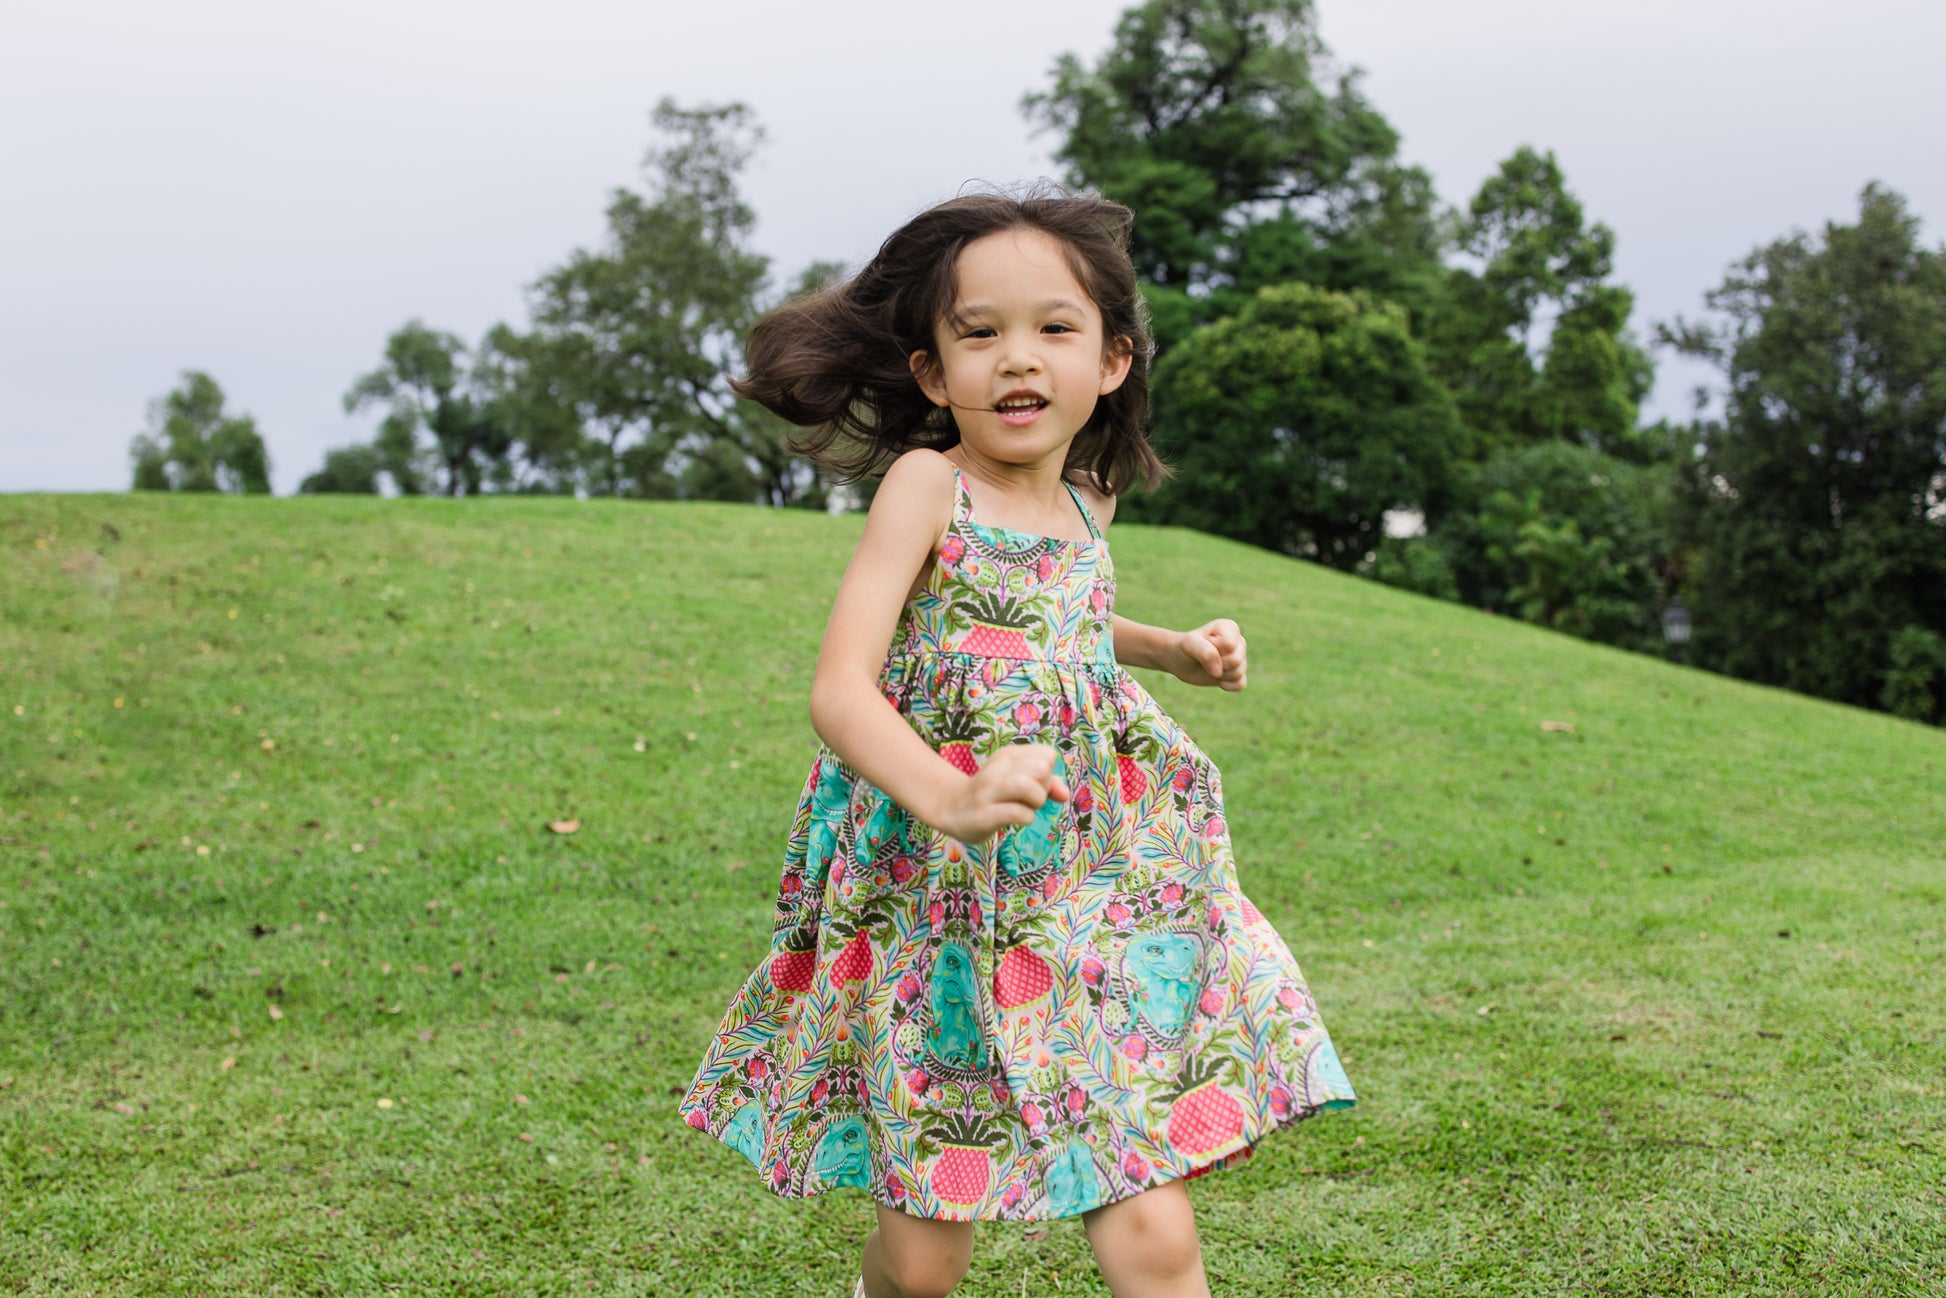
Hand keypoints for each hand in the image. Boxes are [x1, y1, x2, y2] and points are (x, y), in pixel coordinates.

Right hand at [929, 743, 1069, 844]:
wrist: (951, 808)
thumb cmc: (993, 795)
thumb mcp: (1019, 781)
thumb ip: (1047, 784)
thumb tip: (1065, 795)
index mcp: (1007, 755)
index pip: (1047, 754)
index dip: (1048, 772)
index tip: (1035, 784)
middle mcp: (997, 768)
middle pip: (1040, 767)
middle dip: (1045, 786)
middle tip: (1032, 798)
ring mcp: (988, 791)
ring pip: (1027, 785)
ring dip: (1036, 800)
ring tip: (1028, 807)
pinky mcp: (984, 814)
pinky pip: (1018, 813)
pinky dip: (1027, 818)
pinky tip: (1018, 819)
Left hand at [1167, 618, 1247, 690]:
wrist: (1179, 661)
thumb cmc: (1184, 648)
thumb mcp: (1188, 645)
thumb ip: (1205, 652)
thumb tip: (1218, 672)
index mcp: (1229, 627)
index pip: (1229, 645)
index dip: (1212, 650)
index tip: (1203, 645)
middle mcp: (1239, 641)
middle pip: (1235, 660)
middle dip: (1216, 663)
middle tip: (1204, 658)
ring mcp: (1241, 658)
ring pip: (1238, 673)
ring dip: (1219, 675)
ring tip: (1209, 666)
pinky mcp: (1239, 673)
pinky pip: (1240, 684)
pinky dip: (1226, 685)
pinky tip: (1217, 678)